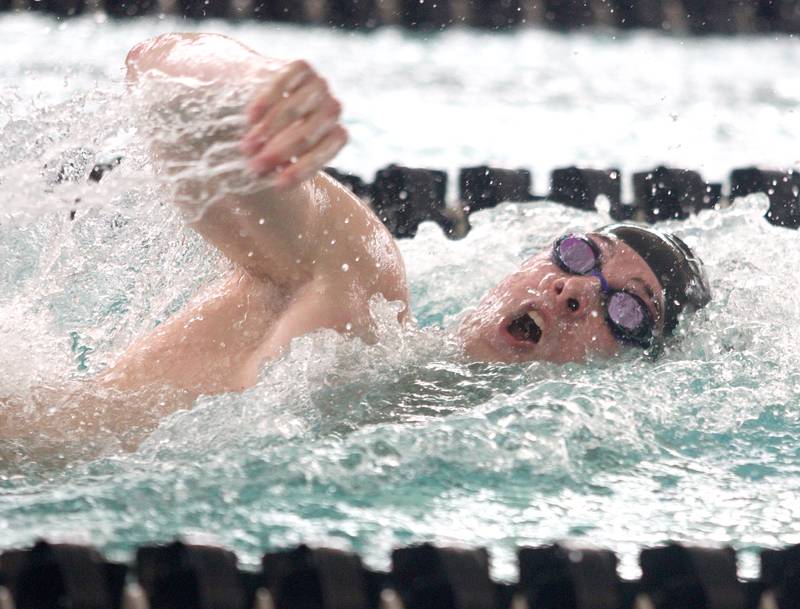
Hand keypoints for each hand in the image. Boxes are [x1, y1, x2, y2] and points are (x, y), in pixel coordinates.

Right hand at [240, 60, 347, 188]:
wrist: (258, 93)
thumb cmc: (272, 136)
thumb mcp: (280, 155)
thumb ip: (280, 166)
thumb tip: (273, 178)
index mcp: (334, 134)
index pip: (326, 152)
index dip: (304, 168)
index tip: (277, 184)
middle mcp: (332, 109)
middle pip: (309, 133)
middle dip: (280, 152)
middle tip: (254, 166)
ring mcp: (319, 86)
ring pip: (296, 109)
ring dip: (270, 130)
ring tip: (247, 146)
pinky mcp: (301, 67)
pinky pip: (285, 83)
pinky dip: (267, 101)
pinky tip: (250, 118)